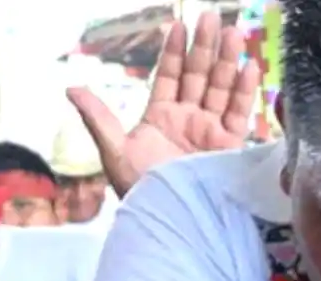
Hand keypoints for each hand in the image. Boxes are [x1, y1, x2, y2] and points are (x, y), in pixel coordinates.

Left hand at [67, 12, 261, 196]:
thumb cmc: (141, 190)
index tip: (178, 25)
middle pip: (200, 76)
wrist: (171, 220)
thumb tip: (71, 88)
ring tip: (234, 32)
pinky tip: (249, 67)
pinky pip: (239, 113)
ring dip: (228, 61)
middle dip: (206, 47)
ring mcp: (211, 132)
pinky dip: (244, 91)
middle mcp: (189, 120)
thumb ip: (98, 118)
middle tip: (214, 17)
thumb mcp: (114, 152)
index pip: (170, 77)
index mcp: (161, 118)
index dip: (174, 52)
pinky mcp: (231, 146)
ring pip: (221, 89)